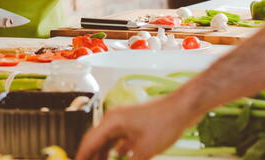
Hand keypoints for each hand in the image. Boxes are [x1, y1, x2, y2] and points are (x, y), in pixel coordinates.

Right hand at [77, 93, 195, 159]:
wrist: (183, 109)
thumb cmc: (164, 122)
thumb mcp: (143, 152)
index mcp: (112, 122)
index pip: (89, 142)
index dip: (82, 156)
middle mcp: (115, 120)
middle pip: (97, 142)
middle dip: (93, 156)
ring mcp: (125, 122)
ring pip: (109, 142)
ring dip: (105, 155)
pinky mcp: (135, 125)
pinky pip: (120, 140)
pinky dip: (117, 152)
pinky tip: (119, 158)